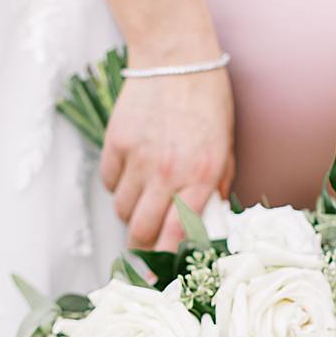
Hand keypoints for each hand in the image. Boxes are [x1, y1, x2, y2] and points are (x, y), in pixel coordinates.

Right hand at [102, 67, 234, 252]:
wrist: (177, 58)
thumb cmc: (209, 102)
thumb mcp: (225, 148)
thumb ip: (215, 186)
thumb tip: (205, 221)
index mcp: (201, 177)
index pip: (177, 237)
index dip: (164, 263)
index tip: (156, 278)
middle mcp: (168, 173)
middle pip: (140, 231)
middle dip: (142, 244)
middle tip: (146, 242)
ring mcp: (138, 159)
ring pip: (122, 209)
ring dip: (131, 212)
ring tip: (144, 198)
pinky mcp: (116, 144)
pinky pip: (110, 182)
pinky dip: (119, 185)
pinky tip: (133, 171)